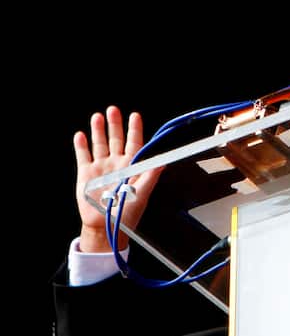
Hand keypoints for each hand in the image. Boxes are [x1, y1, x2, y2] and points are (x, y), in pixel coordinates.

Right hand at [73, 106, 160, 253]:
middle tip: (113, 109)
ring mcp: (101, 167)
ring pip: (100, 144)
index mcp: (132, 166)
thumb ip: (151, 177)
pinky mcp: (86, 174)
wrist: (105, 226)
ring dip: (98, 130)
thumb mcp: (142, 194)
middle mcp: (116, 163)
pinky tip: (81, 134)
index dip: (134, 130)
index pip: (134, 143)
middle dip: (115, 124)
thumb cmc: (127, 213)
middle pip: (116, 139)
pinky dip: (81, 145)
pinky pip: (83, 156)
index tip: (135, 116)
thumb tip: (163, 162)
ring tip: (97, 116)